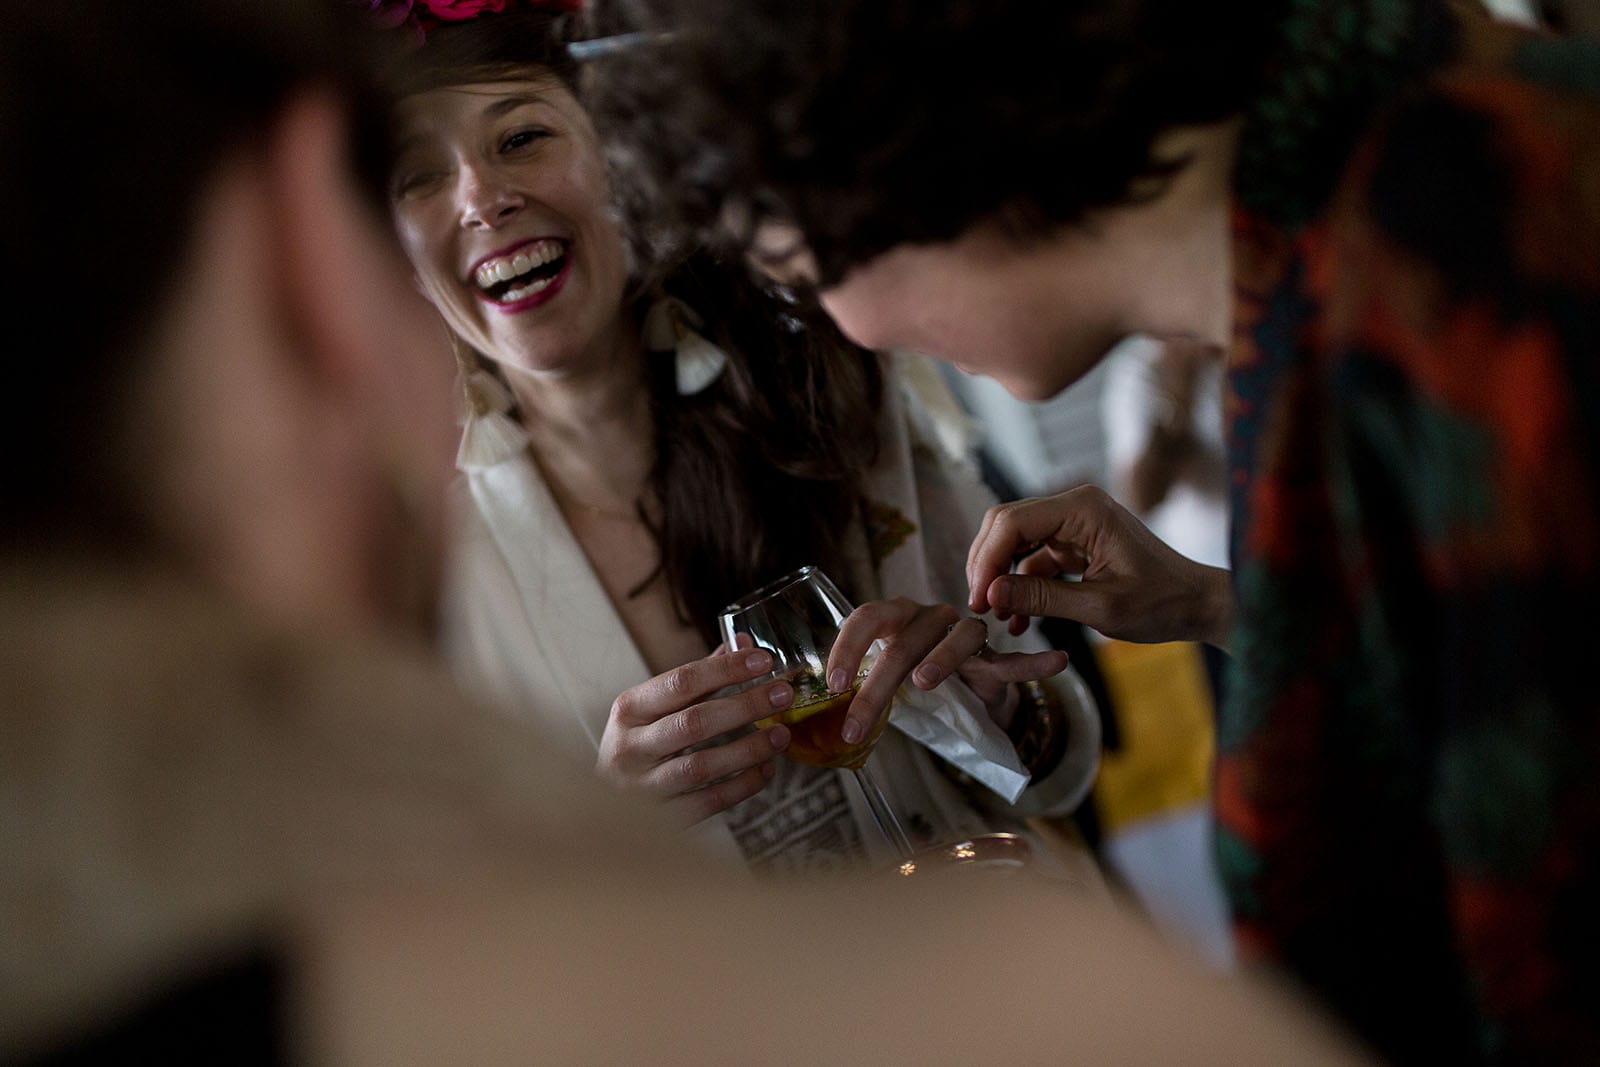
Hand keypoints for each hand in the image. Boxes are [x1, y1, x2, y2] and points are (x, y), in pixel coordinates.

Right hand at [597, 649, 792, 824]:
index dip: (725, 670)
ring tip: (781, 735)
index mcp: (628, 709)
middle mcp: (629, 747)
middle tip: (783, 693)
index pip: (680, 682)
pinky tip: (766, 769)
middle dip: (744, 705)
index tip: (763, 660)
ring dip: (747, 749)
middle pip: (694, 722)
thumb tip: (742, 642)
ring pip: (701, 766)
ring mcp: (642, 787)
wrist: (602, 805)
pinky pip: (708, 802)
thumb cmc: (638, 744)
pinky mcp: (661, 819)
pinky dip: (741, 786)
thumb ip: (698, 677)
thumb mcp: (653, 708)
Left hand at [825, 599, 1071, 743]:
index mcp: (898, 617)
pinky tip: (1057, 661)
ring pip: (957, 640)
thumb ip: (858, 687)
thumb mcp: (883, 680)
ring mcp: (965, 636)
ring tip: (924, 684)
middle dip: (877, 684)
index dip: (849, 646)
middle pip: (904, 641)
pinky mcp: (995, 660)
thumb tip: (818, 720)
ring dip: (941, 661)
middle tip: (856, 726)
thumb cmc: (915, 677)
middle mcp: (930, 617)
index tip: (835, 684)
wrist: (965, 689)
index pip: (867, 617)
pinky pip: (1015, 660)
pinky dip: (1035, 661)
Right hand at [966, 484, 1233, 648]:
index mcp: (1083, 509)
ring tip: (995, 617)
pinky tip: (1017, 619)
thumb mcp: (1100, 608)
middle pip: (1007, 525)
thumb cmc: (1162, 603)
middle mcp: (1075, 507)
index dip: (986, 559)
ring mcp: (1074, 524)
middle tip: (978, 608)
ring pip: (1015, 541)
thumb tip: (989, 595)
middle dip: (987, 565)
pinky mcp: (1075, 543)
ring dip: (1001, 577)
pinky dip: (1022, 585)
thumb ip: (1042, 599)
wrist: (1198, 605)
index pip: (1012, 522)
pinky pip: (1034, 558)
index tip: (978, 599)